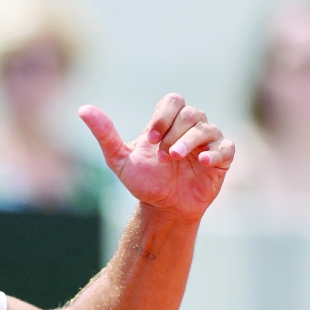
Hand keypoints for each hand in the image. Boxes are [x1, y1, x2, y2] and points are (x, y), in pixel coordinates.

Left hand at [79, 94, 234, 222]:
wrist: (163, 208)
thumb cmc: (143, 182)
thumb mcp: (119, 160)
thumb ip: (105, 134)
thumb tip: (83, 110)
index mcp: (167, 124)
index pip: (173, 101)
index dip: (163, 116)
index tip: (151, 139)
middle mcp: (189, 129)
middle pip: (191, 113)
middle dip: (175, 132)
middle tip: (162, 155)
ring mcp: (207, 143)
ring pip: (208, 128)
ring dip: (189, 142)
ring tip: (175, 158)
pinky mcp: (221, 159)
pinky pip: (227, 147)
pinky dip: (215, 152)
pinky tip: (202, 162)